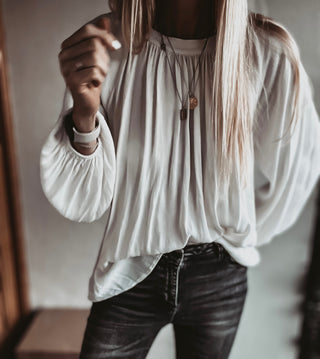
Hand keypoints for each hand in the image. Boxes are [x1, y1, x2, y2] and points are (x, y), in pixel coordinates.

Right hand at [59, 16, 120, 131]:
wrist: (88, 101)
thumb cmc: (92, 78)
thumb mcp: (99, 55)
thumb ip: (100, 37)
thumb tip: (105, 20)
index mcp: (67, 46)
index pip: (88, 30)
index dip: (105, 36)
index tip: (115, 46)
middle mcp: (63, 56)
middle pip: (93, 44)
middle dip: (105, 58)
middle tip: (102, 69)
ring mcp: (65, 68)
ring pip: (94, 57)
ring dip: (103, 69)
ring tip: (98, 76)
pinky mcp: (72, 81)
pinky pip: (94, 71)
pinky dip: (100, 78)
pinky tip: (94, 83)